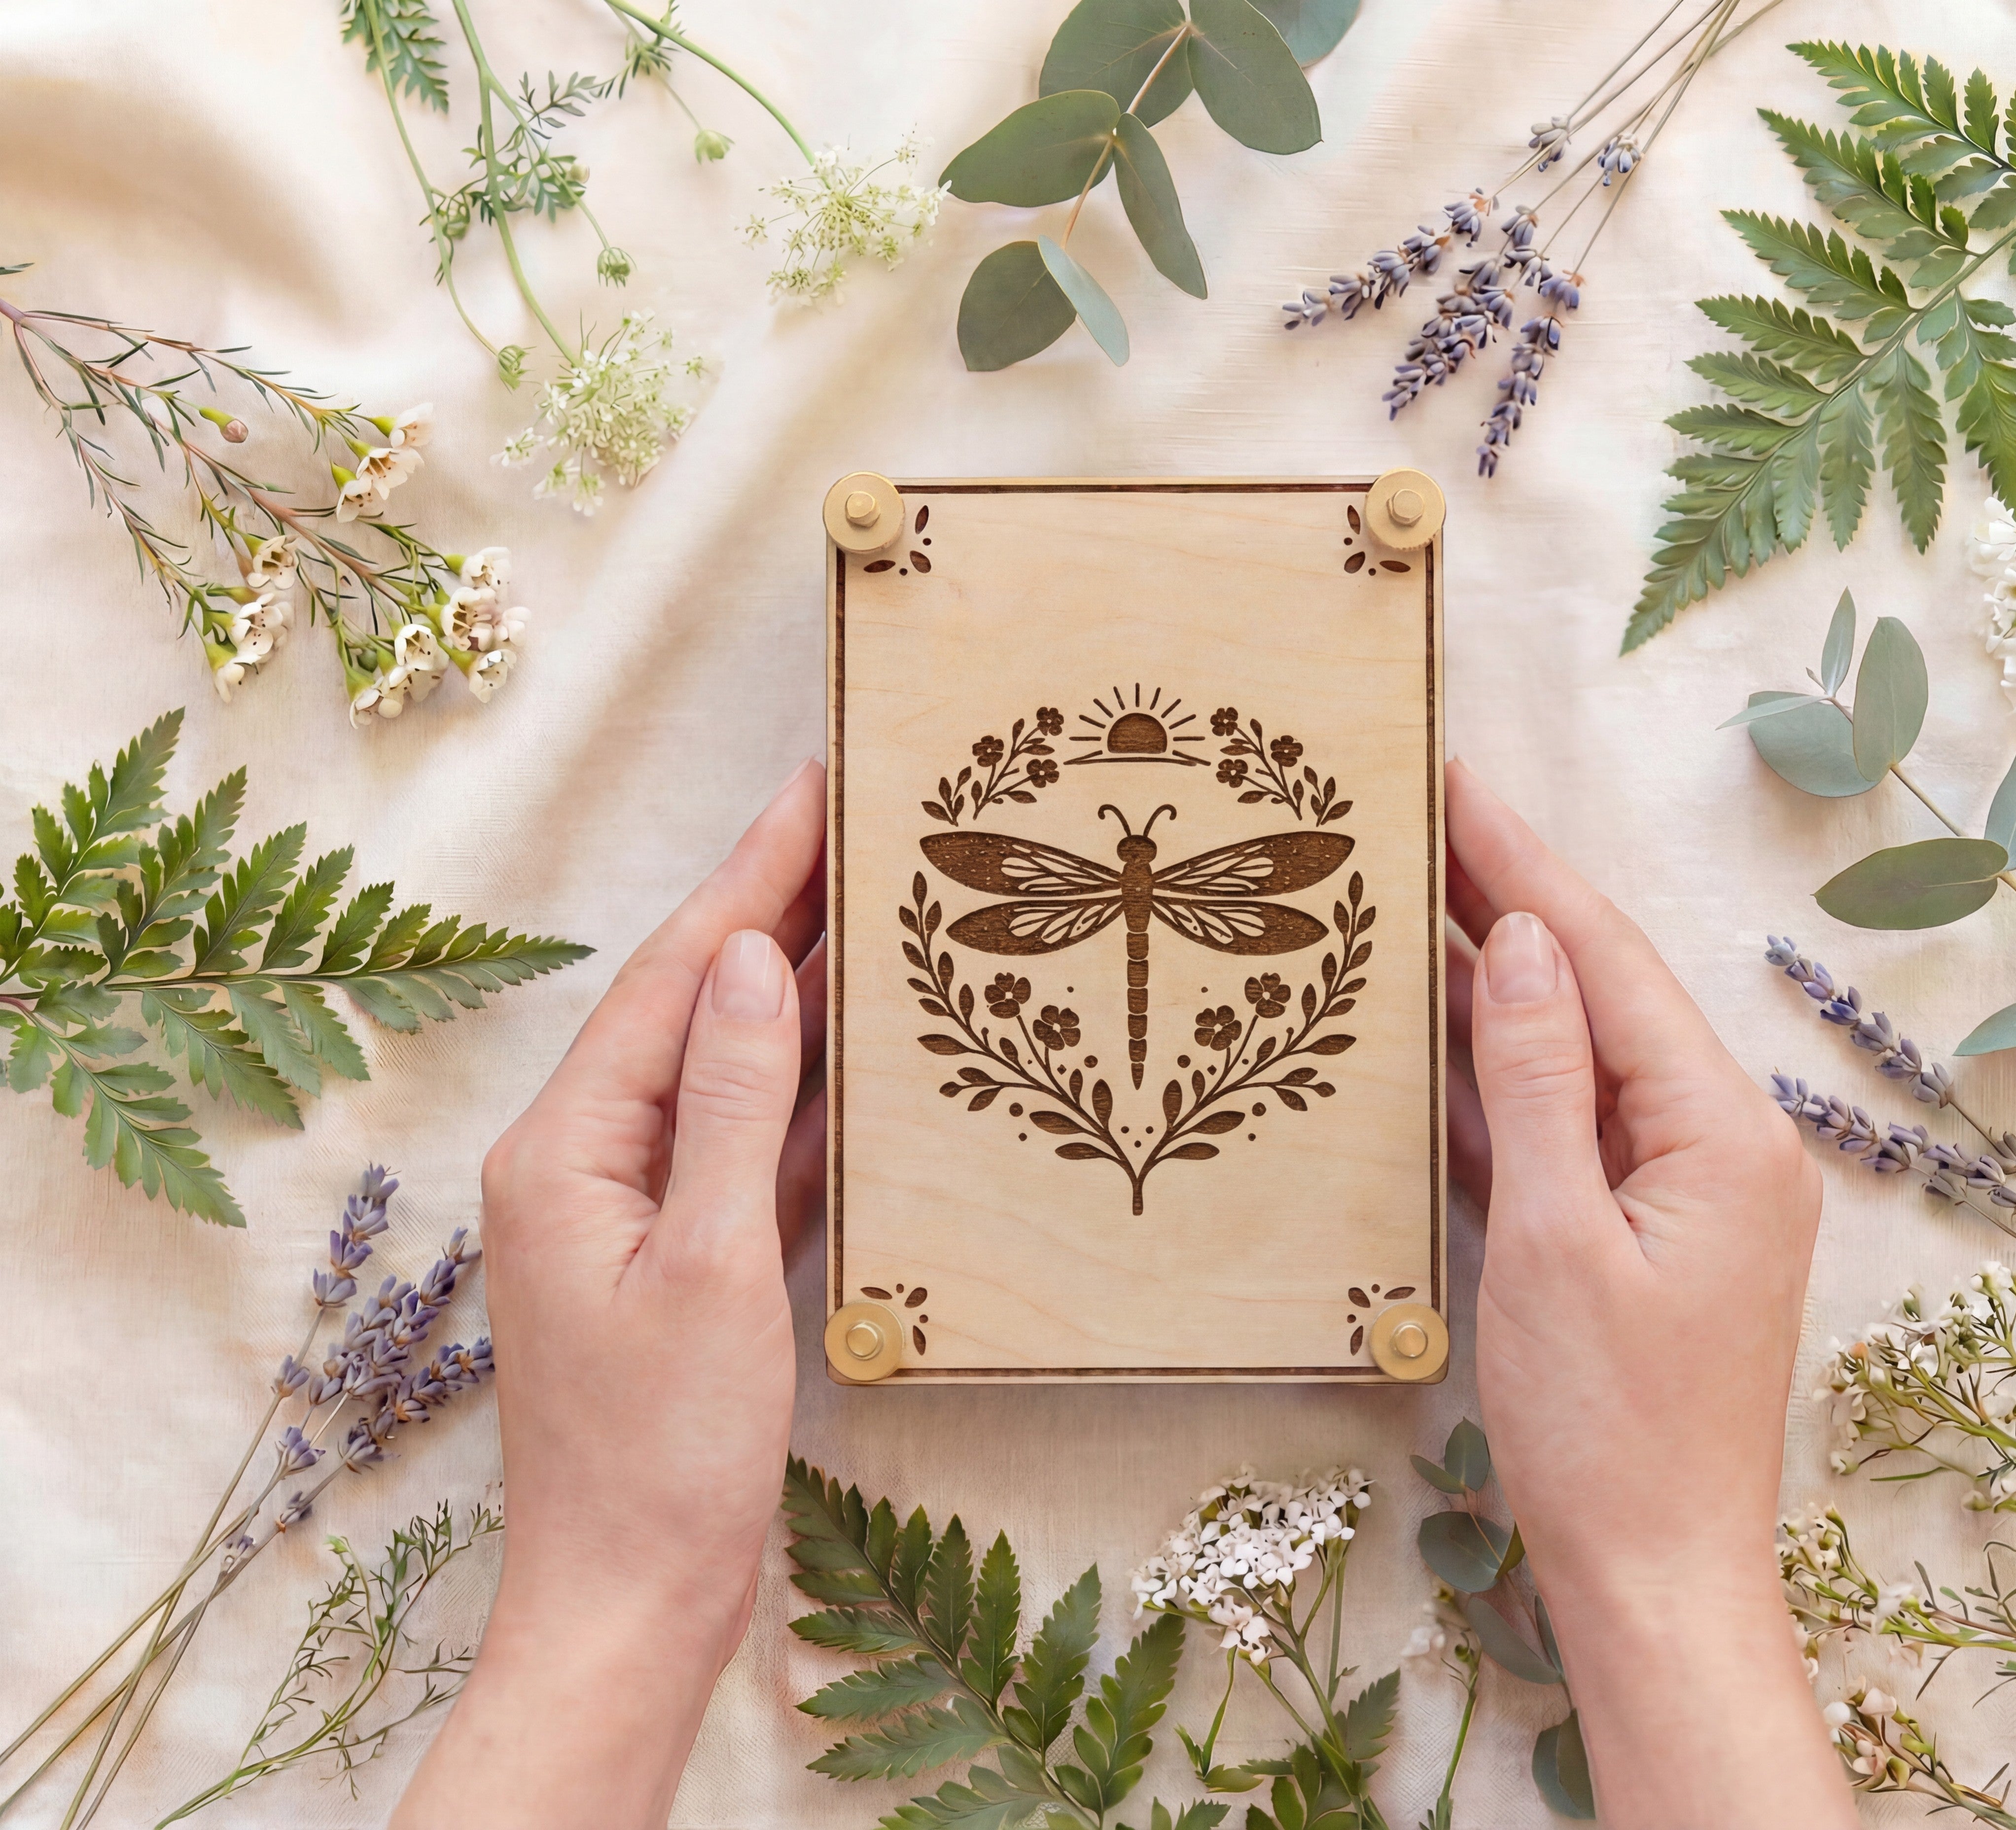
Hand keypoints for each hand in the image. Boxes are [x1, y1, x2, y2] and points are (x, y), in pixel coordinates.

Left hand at [393, 761, 826, 1829]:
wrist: (632, 1601)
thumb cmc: (659, 1454)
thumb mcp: (708, 1266)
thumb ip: (735, 1107)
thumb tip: (759, 966)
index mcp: (568, 1149)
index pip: (675, 978)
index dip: (749, 876)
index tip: (812, 788)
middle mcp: (588, 1161)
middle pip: (697, 1007)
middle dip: (774, 910)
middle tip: (858, 818)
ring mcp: (634, 1209)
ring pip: (729, 1070)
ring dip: (799, 993)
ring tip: (875, 906)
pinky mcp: (681, 1257)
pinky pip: (748, 1145)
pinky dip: (807, 1094)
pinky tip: (863, 1052)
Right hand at [1446, 760, 1853, 1828]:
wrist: (1654, 1575)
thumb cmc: (1608, 1427)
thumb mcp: (1557, 1240)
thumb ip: (1542, 1081)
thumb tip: (1527, 943)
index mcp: (1719, 1131)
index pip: (1606, 960)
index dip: (1526, 863)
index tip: (1457, 776)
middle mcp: (1715, 1140)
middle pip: (1596, 989)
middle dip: (1506, 897)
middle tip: (1416, 810)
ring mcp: (1677, 1187)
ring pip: (1574, 1052)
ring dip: (1494, 979)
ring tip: (1408, 894)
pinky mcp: (1636, 1230)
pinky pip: (1563, 1125)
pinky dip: (1499, 1075)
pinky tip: (1435, 1026)